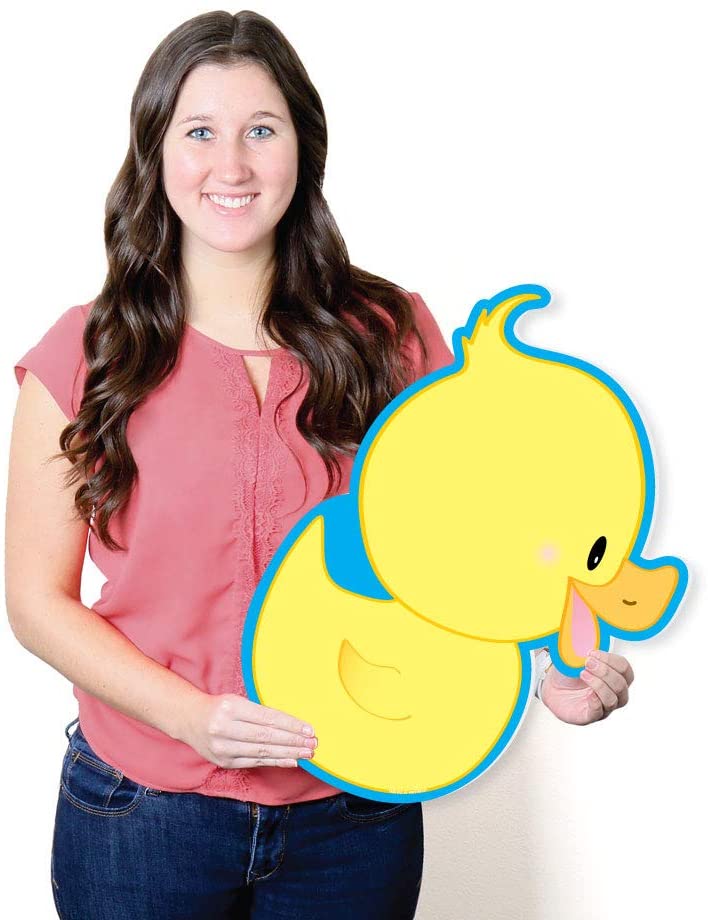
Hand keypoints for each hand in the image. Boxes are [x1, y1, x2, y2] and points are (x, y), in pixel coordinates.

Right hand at [177, 691, 317, 768]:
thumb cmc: (220, 707)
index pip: (267, 718)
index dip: (290, 725)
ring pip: (262, 752)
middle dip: (293, 741)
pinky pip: (254, 762)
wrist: (190, 720)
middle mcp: (225, 728)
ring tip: (307, 753)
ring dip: (288, 753)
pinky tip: (291, 761)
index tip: (309, 729)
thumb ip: (260, 712)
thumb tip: (292, 726)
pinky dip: (275, 762)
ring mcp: (223, 747)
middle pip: (266, 737)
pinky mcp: (224, 761)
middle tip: (313, 744)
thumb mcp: (237, 701)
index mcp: (231, 707)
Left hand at [540, 649, 634, 724]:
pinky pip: (599, 712)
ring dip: (599, 684)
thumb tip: (587, 626)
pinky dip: (595, 701)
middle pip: (622, 684)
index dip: (611, 660)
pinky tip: (586, 693)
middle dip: (605, 671)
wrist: (551, 686)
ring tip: (583, 673)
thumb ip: (588, 646)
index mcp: (615, 676)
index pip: (625, 669)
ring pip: (613, 699)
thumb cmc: (569, 671)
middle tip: (587, 662)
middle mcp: (614, 693)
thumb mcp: (578, 656)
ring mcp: (604, 707)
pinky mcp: (590, 716)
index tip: (592, 653)